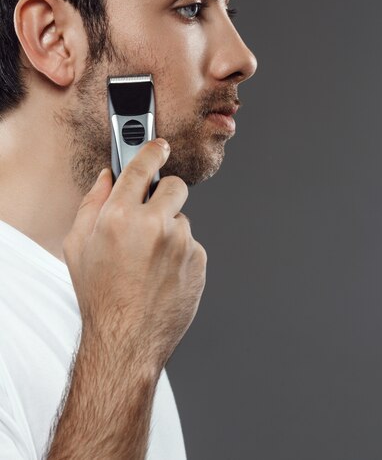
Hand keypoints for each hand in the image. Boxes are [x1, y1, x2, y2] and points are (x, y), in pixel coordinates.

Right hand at [63, 138, 206, 370]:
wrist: (127, 340)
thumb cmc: (100, 297)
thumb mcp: (77, 246)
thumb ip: (92, 204)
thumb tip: (107, 178)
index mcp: (120, 217)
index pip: (142, 167)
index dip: (151, 150)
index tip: (158, 145)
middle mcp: (155, 226)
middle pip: (174, 186)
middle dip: (164, 195)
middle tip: (153, 214)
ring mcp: (182, 244)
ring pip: (182, 219)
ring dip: (170, 231)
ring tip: (150, 260)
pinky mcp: (199, 261)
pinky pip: (192, 245)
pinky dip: (180, 254)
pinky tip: (163, 274)